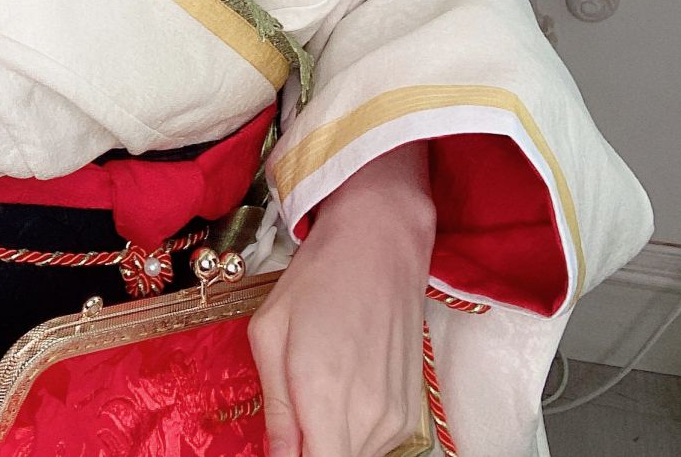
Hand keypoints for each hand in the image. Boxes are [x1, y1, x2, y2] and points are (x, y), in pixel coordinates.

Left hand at [250, 143, 434, 456]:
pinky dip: (352, 431)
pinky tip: (343, 388)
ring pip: (354, 455)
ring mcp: (396, 418)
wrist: (380, 245)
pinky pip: (374, 444)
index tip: (283, 442)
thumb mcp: (270, 332)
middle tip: (292, 409)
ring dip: (329, 438)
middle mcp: (367, 415)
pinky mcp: (410, 413)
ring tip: (317, 388)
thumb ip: (275, 407)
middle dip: (306, 446)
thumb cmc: (317, 279)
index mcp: (323, 393)